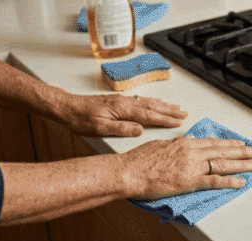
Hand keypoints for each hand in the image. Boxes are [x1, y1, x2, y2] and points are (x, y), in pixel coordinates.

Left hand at [58, 93, 186, 136]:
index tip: (179, 122)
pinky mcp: (118, 101)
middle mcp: (124, 103)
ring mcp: (122, 100)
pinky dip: (152, 102)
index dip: (165, 119)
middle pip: (152, 106)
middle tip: (185, 114)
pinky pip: (141, 100)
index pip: (149, 115)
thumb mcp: (99, 128)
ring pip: (148, 102)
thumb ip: (121, 128)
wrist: (65, 106)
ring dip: (164, 105)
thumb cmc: (80, 119)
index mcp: (122, 110)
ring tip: (176, 108)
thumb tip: (140, 129)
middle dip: (170, 111)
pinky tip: (156, 103)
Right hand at [119, 136, 251, 199]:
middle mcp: (191, 152)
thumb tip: (183, 146)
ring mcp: (192, 166)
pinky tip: (242, 182)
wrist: (128, 172)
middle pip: (222, 151)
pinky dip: (230, 182)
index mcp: (184, 143)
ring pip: (223, 164)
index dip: (228, 144)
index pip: (212, 142)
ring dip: (242, 164)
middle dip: (242, 151)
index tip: (240, 144)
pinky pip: (215, 181)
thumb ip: (175, 147)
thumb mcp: (159, 146)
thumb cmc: (139, 161)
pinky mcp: (190, 181)